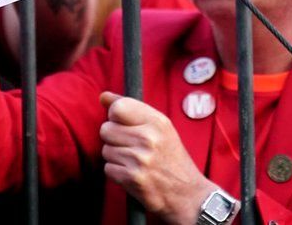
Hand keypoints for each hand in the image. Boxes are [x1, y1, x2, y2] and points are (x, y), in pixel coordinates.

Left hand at [99, 92, 216, 223]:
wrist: (188, 195)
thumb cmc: (172, 159)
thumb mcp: (161, 128)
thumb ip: (132, 109)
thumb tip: (103, 96)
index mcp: (158, 122)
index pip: (118, 107)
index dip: (115, 116)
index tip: (124, 124)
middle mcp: (149, 138)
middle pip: (106, 129)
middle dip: (113, 138)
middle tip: (131, 147)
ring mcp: (140, 159)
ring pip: (106, 150)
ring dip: (115, 157)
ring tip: (134, 162)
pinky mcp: (132, 178)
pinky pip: (107, 168)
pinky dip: (117, 173)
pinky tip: (132, 174)